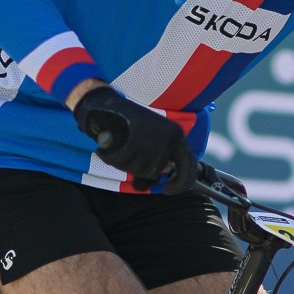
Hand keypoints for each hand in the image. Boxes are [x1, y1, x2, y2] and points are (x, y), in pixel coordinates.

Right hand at [72, 85, 199, 193]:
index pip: (188, 165)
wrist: (105, 105)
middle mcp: (167, 135)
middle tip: (128, 154)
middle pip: (155, 171)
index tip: (167, 188)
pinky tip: (111, 145)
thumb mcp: (153, 138)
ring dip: (125, 163)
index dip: (179, 183)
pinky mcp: (134, 137)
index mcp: (176, 133)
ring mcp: (151, 136)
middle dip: (138, 168)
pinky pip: (123, 162)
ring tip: (120, 144)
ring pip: (139, 169)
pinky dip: (112, 158)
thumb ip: (163, 156)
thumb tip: (166, 172)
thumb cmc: (129, 124)